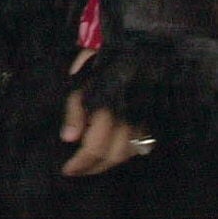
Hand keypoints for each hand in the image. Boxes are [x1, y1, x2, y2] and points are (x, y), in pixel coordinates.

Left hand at [60, 48, 146, 175]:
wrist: (134, 47)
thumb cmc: (100, 62)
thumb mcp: (79, 80)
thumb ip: (74, 109)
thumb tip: (68, 139)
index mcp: (108, 107)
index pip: (94, 145)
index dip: (81, 162)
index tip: (67, 169)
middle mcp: (128, 118)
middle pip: (112, 155)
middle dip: (93, 167)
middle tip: (76, 170)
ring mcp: (142, 121)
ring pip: (128, 154)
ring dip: (108, 164)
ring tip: (90, 165)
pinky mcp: (151, 120)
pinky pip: (140, 146)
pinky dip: (124, 154)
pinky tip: (109, 154)